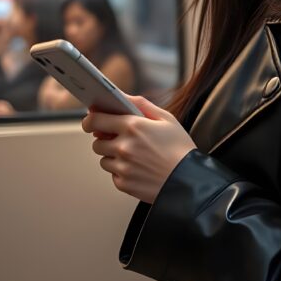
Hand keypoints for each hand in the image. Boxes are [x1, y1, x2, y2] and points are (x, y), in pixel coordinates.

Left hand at [81, 95, 196, 203]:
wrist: (190, 181)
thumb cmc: (181, 149)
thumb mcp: (167, 119)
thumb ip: (142, 104)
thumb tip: (123, 96)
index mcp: (132, 126)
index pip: (96, 119)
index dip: (90, 120)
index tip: (90, 121)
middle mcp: (123, 146)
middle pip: (97, 142)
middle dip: (105, 140)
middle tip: (119, 141)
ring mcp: (122, 166)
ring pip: (104, 159)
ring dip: (113, 157)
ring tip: (134, 157)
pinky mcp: (124, 184)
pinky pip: (113, 175)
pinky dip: (122, 172)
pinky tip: (139, 169)